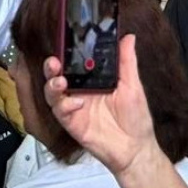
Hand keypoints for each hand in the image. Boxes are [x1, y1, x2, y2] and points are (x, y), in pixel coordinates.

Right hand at [43, 33, 157, 175]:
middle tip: (53, 62)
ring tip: (60, 82)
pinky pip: (59, 111)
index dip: (65, 55)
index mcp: (92, 82)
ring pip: (52, 92)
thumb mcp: (133, 86)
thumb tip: (128, 38)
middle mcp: (79, 92)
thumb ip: (127, 62)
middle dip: (51, 68)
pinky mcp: (70, 122)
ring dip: (52, 85)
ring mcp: (73, 107)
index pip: (73, 64)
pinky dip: (65, 105)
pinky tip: (77, 103)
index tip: (63, 44)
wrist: (136, 149)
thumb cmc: (136, 119)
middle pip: (56, 76)